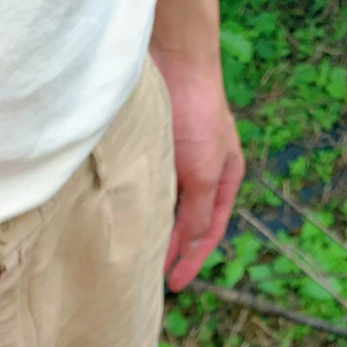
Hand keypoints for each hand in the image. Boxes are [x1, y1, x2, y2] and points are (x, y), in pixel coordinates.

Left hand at [152, 53, 244, 291]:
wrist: (173, 61)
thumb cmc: (198, 114)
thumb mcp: (205, 172)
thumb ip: (198, 213)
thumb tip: (185, 249)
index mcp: (223, 179)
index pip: (208, 232)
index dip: (191, 260)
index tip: (173, 285)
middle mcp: (200, 173)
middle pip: (185, 223)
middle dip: (170, 250)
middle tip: (147, 277)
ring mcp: (175, 161)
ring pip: (163, 208)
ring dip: (151, 230)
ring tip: (133, 255)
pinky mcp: (150, 149)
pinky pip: (144, 187)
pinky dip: (137, 206)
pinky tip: (123, 220)